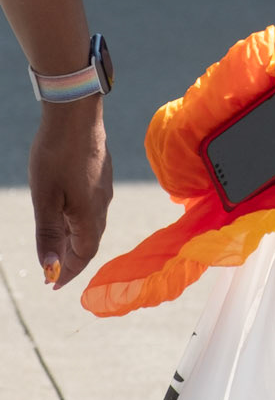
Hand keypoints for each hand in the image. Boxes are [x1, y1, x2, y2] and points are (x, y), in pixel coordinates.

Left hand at [28, 100, 111, 290]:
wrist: (76, 114)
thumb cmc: (56, 156)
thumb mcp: (44, 199)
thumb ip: (48, 235)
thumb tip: (49, 269)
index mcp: (89, 215)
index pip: (83, 255)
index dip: (68, 273)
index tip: (52, 285)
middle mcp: (102, 205)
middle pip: (90, 242)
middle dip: (71, 259)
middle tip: (51, 270)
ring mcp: (104, 188)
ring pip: (91, 224)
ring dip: (74, 240)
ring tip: (56, 245)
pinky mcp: (102, 174)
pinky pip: (92, 208)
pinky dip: (78, 221)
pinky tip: (65, 212)